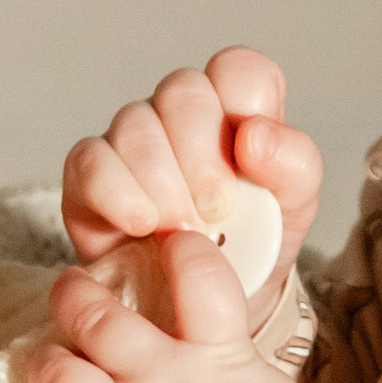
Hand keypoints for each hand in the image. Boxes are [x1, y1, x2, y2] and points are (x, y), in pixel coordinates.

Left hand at [26, 227, 316, 382]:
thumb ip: (230, 359)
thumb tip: (214, 341)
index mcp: (218, 354)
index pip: (196, 271)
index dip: (178, 249)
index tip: (167, 244)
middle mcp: (162, 380)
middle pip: (94, 314)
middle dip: (74, 295)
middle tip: (73, 294)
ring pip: (54, 373)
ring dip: (49, 365)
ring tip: (55, 365)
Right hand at [61, 50, 321, 329]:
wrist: (202, 312)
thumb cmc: (251, 247)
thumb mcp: (293, 210)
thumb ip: (293, 165)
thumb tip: (254, 136)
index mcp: (236, 111)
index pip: (239, 71)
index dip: (244, 104)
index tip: (250, 160)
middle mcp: (180, 115)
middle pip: (183, 92)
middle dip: (202, 155)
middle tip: (218, 211)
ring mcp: (131, 140)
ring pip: (135, 126)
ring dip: (164, 184)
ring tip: (181, 233)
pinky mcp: (88, 175)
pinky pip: (90, 161)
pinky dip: (117, 193)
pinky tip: (140, 225)